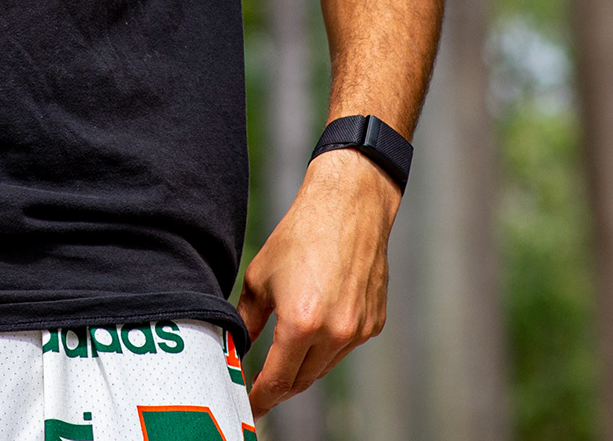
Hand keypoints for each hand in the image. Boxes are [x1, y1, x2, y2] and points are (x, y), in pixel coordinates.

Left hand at [236, 148, 399, 416]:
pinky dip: (326, 348)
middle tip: (261, 387)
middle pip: (302, 381)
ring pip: (324, 367)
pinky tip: (314, 332)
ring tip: (283, 361)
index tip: (250, 403)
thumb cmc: (299, 237)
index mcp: (301, 325)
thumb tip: (237, 347)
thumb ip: (247, 320)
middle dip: (280, 387)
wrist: (347, 209)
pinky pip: (344, 348)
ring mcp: (358, 331)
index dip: (260, 396)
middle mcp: (335, 334)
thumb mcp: (259, 278)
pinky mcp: (374, 323)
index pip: (277, 380)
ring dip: (303, 369)